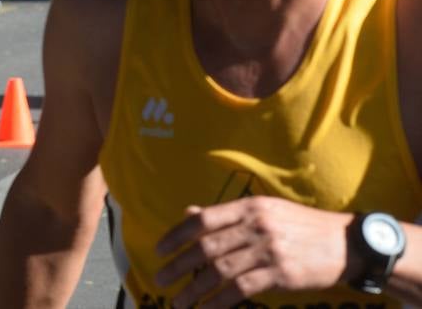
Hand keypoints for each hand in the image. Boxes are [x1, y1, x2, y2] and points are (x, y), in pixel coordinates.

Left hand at [155, 197, 352, 308]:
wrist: (347, 243)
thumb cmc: (300, 226)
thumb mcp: (263, 209)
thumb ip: (226, 214)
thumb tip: (189, 213)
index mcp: (248, 207)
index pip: (202, 219)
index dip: (176, 235)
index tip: (159, 250)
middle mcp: (256, 226)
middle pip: (207, 247)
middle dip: (179, 265)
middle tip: (160, 279)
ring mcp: (269, 250)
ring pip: (221, 271)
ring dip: (195, 289)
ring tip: (178, 302)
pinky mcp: (282, 275)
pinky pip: (242, 289)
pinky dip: (221, 302)